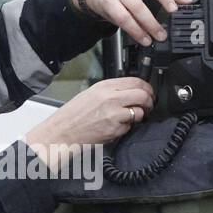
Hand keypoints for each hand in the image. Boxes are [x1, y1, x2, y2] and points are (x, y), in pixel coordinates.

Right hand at [24, 77, 154, 171]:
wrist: (62, 132)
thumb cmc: (73, 115)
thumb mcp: (91, 93)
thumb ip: (111, 90)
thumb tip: (130, 90)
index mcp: (104, 86)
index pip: (136, 81)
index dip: (147, 87)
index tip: (148, 92)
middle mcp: (110, 97)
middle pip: (142, 95)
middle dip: (149, 101)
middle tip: (148, 105)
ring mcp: (113, 113)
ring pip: (140, 111)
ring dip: (140, 115)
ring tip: (132, 117)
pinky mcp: (114, 128)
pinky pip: (130, 126)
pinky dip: (127, 128)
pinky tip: (116, 127)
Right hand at [77, 0, 192, 45]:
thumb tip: (187, 1)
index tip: (174, 9)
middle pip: (138, 6)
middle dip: (150, 23)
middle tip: (161, 35)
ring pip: (126, 17)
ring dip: (138, 31)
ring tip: (148, 40)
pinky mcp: (107, 8)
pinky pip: (119, 22)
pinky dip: (130, 31)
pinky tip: (138, 37)